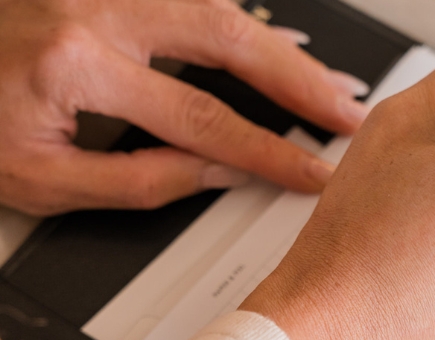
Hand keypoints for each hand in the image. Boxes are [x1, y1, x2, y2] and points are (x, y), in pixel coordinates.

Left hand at [0, 0, 369, 214]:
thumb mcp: (43, 179)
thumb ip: (140, 181)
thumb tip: (217, 174)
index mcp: (77, 66)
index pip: (204, 118)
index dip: (269, 151)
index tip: (310, 171)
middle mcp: (97, 10)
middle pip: (230, 40)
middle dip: (301, 83)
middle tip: (347, 111)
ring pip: (220, 9)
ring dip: (281, 51)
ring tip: (327, 83)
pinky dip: (244, 23)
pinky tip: (275, 43)